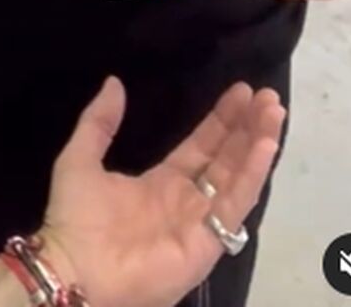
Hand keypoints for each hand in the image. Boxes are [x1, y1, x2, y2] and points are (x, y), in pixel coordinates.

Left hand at [38, 77, 283, 306]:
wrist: (76, 267)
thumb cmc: (76, 218)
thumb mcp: (81, 158)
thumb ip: (99, 121)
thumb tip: (114, 83)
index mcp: (161, 183)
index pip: (201, 146)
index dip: (221, 120)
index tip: (240, 91)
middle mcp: (187, 201)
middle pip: (226, 158)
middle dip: (248, 127)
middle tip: (267, 96)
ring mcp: (201, 222)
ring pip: (238, 176)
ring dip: (258, 143)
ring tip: (274, 111)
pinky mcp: (209, 241)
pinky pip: (237, 203)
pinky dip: (253, 174)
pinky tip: (266, 145)